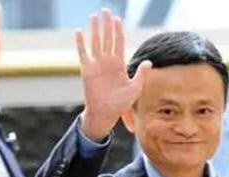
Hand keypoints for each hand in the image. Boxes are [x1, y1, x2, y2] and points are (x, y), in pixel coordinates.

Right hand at [76, 9, 151, 140]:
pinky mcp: (87, 70)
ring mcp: (97, 65)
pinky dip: (81, 43)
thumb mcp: (135, 89)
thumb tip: (149, 61)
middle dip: (107, 25)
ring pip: (96, 42)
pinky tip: (79, 31)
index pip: (119, 43)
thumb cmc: (121, 103)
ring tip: (94, 16)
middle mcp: (107, 62)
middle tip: (106, 10)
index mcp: (119, 65)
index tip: (118, 19)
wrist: (106, 114)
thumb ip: (141, 74)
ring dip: (95, 29)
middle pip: (107, 39)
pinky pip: (83, 54)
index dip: (118, 31)